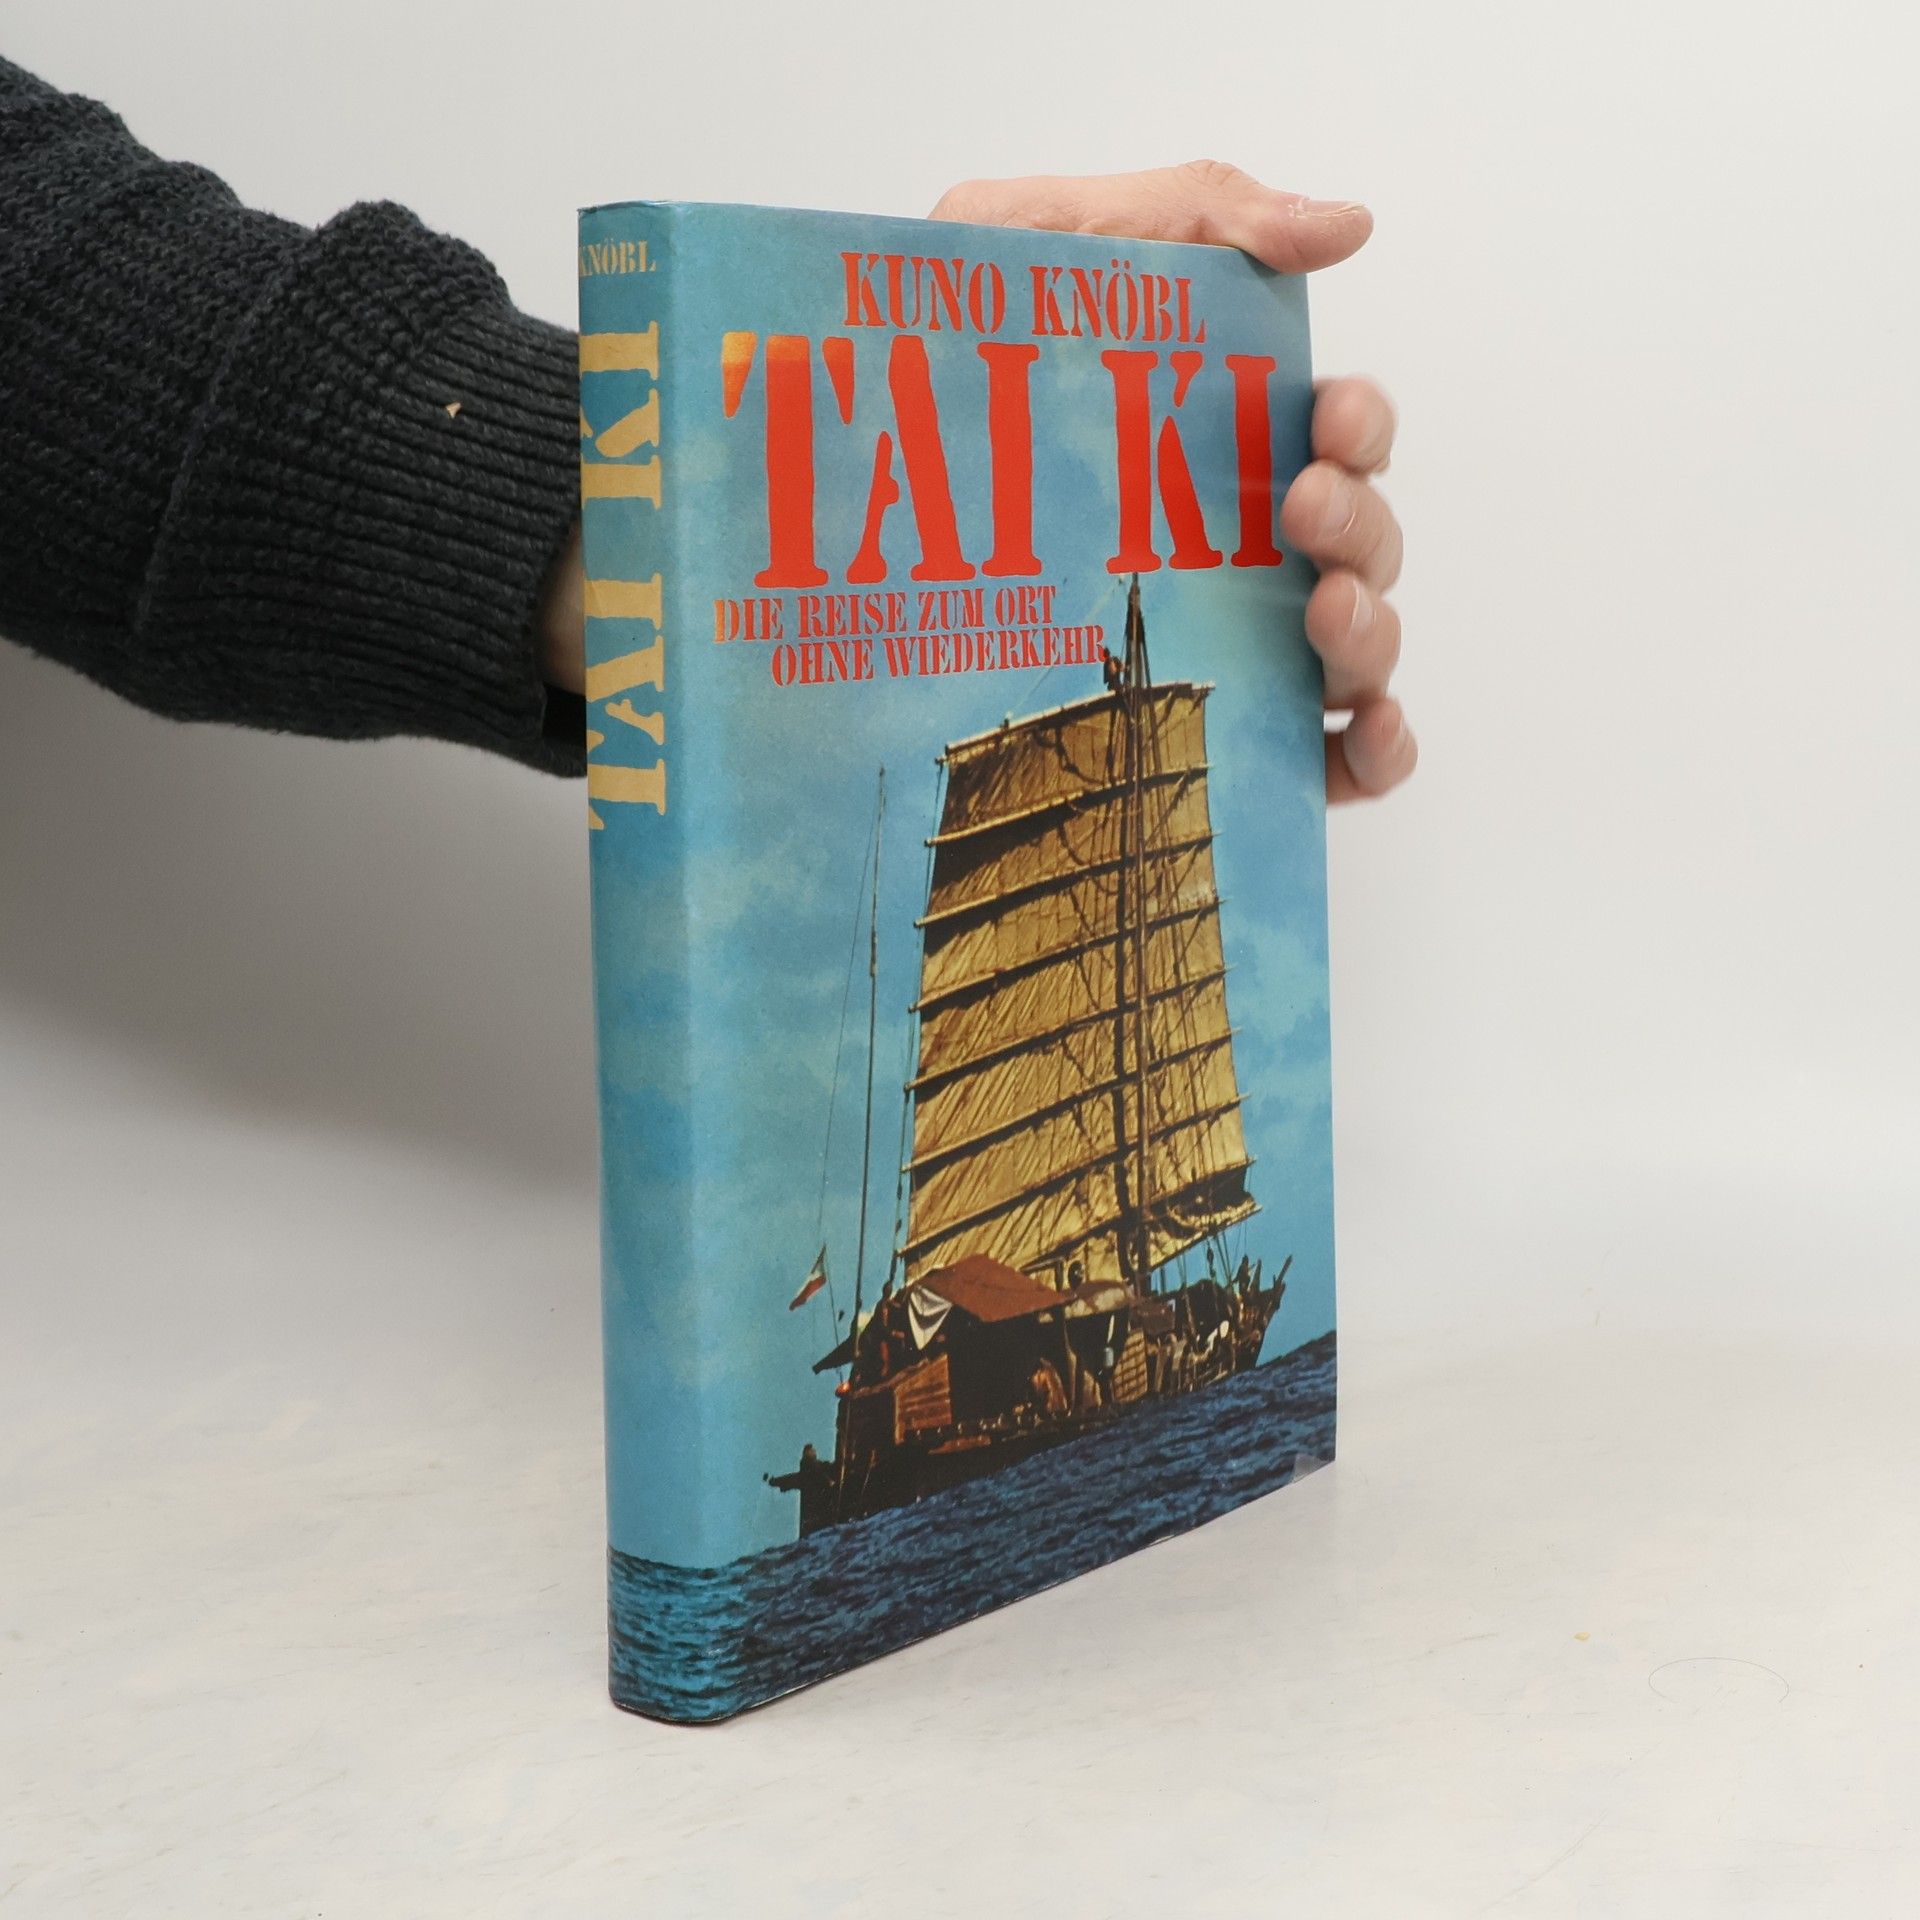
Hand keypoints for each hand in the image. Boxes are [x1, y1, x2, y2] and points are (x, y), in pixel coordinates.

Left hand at [932, 160, 1412, 803]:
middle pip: (1362, 542)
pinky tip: (1365, 735)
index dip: (1361, 424)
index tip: (1325, 419)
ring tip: (1322, 614)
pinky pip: (1327, 758)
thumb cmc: (936, 355)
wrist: (824, 472)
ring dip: (1370, 630)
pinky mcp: (1208, 734)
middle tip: (1299, 510)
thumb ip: (1196, 210)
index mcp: (1224, 439)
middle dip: (1360, 524)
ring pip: (1357, 646)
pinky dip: (1374, 749)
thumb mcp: (1046, 241)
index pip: (1340, 433)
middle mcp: (1242, 544)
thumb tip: (1346, 227)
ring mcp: (1230, 643)